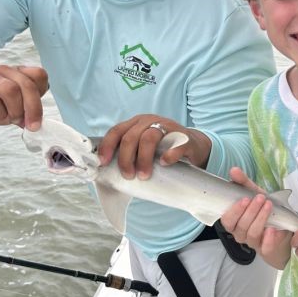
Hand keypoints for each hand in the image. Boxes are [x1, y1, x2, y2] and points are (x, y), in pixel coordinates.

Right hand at [0, 63, 48, 129]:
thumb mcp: (8, 102)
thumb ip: (23, 110)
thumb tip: (34, 125)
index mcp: (16, 72)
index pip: (39, 75)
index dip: (41, 93)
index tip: (34, 109)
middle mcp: (4, 71)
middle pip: (27, 85)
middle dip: (34, 108)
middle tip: (32, 126)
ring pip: (10, 90)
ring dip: (14, 111)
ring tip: (7, 118)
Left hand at [96, 115, 212, 179]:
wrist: (193, 145)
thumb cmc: (162, 149)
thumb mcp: (142, 147)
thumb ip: (128, 154)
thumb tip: (106, 172)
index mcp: (136, 124)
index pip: (116, 131)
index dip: (107, 146)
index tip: (104, 162)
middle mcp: (150, 122)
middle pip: (131, 136)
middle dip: (126, 158)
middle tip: (128, 175)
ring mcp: (168, 127)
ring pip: (150, 137)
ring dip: (144, 159)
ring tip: (144, 175)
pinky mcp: (185, 138)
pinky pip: (176, 144)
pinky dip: (169, 154)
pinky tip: (165, 163)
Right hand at [220, 168, 292, 268]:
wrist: (281, 226)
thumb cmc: (262, 208)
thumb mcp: (254, 193)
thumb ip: (243, 182)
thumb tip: (234, 170)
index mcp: (234, 222)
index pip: (227, 220)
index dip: (234, 211)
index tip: (244, 199)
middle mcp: (240, 233)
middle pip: (241, 226)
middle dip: (251, 211)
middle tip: (261, 198)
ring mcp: (253, 243)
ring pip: (252, 234)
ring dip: (260, 219)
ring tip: (269, 206)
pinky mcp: (266, 249)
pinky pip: (265, 247)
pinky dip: (269, 238)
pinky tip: (273, 228)